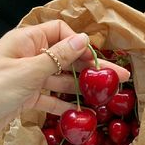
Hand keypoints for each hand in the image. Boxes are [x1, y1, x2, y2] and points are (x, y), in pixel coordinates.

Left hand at [0, 20, 129, 133]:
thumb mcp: (28, 70)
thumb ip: (57, 56)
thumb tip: (83, 40)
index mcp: (28, 41)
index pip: (60, 33)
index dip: (78, 43)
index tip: (94, 58)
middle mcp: (32, 57)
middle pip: (67, 59)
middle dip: (91, 67)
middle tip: (116, 76)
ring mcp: (32, 78)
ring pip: (62, 80)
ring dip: (81, 88)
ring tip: (102, 96)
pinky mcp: (30, 96)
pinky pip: (52, 98)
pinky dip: (64, 105)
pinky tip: (79, 112)